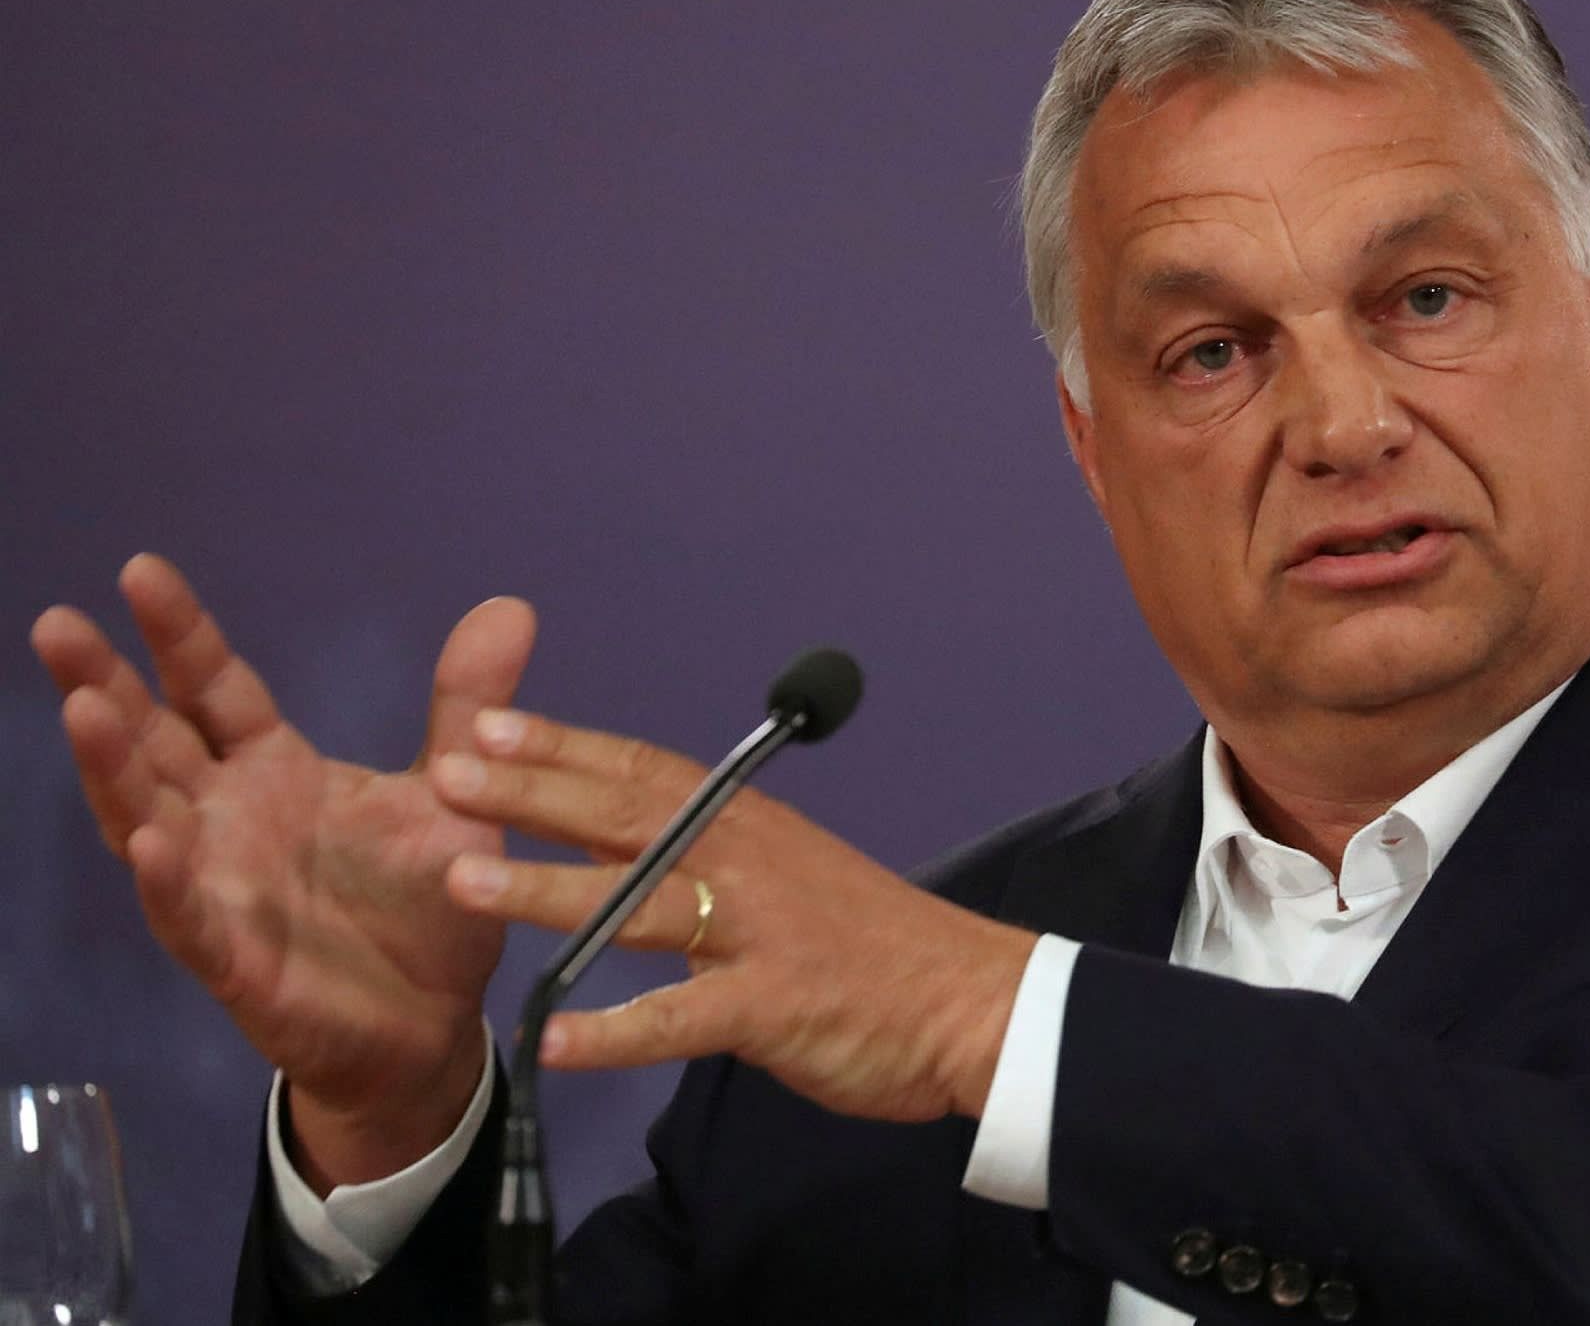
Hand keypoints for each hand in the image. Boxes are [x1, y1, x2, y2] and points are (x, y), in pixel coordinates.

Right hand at [30, 556, 535, 1185]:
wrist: (437, 1022)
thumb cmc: (428, 903)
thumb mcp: (455, 792)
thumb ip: (468, 706)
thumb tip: (510, 606)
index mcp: (274, 771)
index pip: (214, 689)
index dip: (181, 635)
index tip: (142, 570)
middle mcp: (230, 821)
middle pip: (155, 741)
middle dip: (104, 683)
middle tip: (57, 623)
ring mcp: (220, 889)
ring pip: (147, 818)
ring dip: (113, 768)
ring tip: (84, 708)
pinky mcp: (235, 958)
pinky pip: (190, 918)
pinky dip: (167, 880)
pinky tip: (145, 842)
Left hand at [429, 708, 1037, 1121]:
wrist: (972, 1001)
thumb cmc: (877, 942)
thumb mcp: (793, 872)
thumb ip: (716, 852)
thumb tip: (636, 834)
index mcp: (750, 826)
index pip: (644, 770)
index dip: (563, 746)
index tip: (485, 723)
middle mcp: (749, 862)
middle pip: (627, 816)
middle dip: (530, 793)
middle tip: (443, 771)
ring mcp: (760, 933)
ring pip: (640, 904)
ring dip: (548, 891)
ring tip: (463, 884)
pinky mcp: (775, 1006)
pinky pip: (681, 1019)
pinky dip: (615, 1031)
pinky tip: (551, 1040)